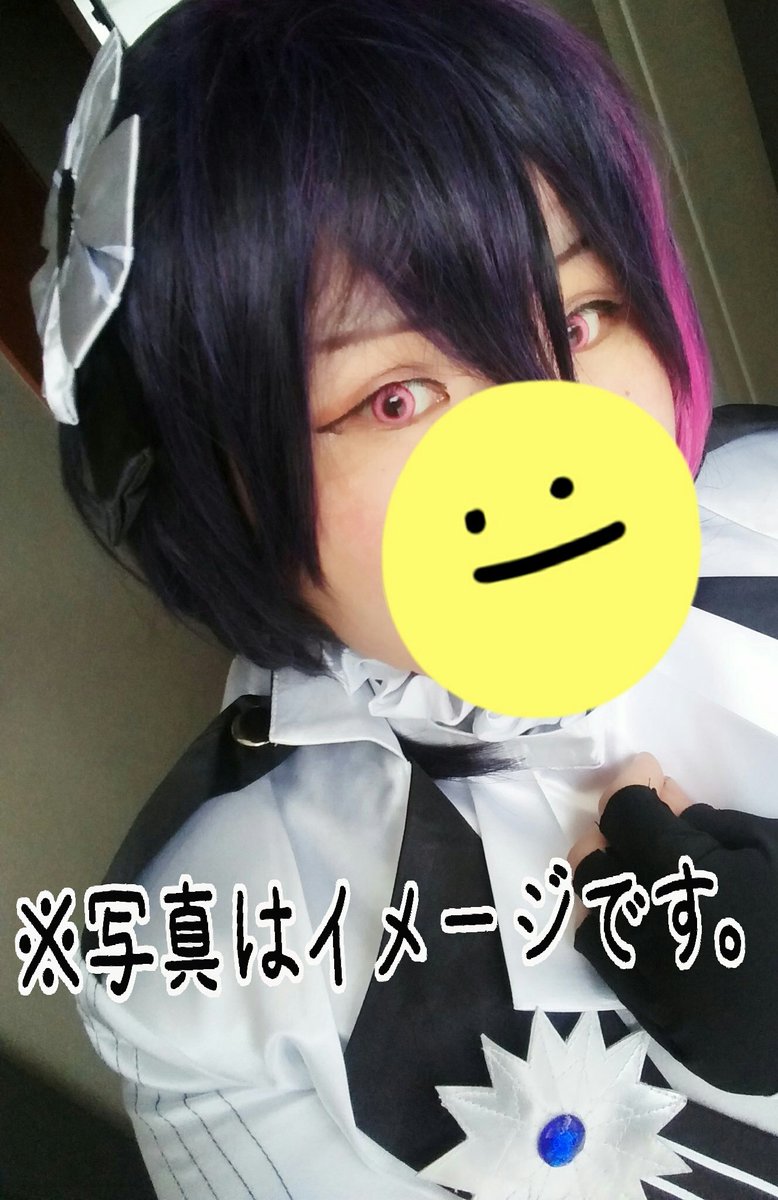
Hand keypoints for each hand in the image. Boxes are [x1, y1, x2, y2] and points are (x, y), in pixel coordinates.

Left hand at [566, 753, 777, 1094]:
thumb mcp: (771, 851)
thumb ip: (709, 823)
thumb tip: (664, 799)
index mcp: (689, 878)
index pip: (625, 813)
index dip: (632, 783)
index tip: (647, 773)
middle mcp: (653, 929)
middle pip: (590, 863)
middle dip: (612, 833)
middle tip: (646, 825)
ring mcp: (650, 982)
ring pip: (590, 914)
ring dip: (609, 884)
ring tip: (646, 876)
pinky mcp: (657, 1021)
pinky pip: (608, 965)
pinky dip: (619, 933)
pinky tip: (652, 923)